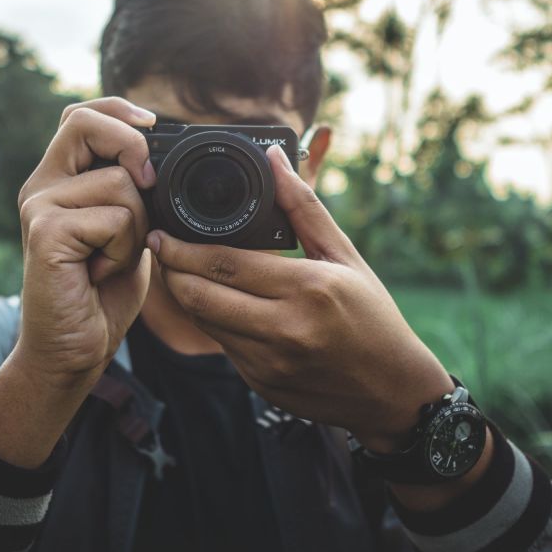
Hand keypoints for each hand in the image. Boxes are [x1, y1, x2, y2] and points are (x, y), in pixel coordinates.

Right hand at [13, 96, 157, 389]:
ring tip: (112, 258)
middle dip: (132, 147)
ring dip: (138, 227)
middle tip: (147, 188)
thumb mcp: (126, 229)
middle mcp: (41, 186)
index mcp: (59, 180)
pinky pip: (115, 218)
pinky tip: (100, 273)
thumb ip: (133, 193)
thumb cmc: (102, 292)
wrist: (73, 349)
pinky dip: (124, 250)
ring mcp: (39, 207)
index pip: (79, 115)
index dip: (117, 110)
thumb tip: (162, 157)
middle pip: (85, 123)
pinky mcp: (46, 232)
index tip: (153, 123)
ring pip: (120, 182)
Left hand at [149, 144, 453, 451]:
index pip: (225, 264)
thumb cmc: (372, 317)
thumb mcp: (345, 256)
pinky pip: (222, 346)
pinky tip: (214, 302)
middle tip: (159, 248)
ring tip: (179, 270)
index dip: (183, 249)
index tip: (162, 233)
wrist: (392, 392)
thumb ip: (303, 206)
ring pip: (204, 323)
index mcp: (308, 289)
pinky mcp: (262, 384)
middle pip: (201, 296)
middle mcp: (286, 330)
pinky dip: (211, 321)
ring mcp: (270, 363)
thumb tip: (274, 159)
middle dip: (171, 270)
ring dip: (185, 295)